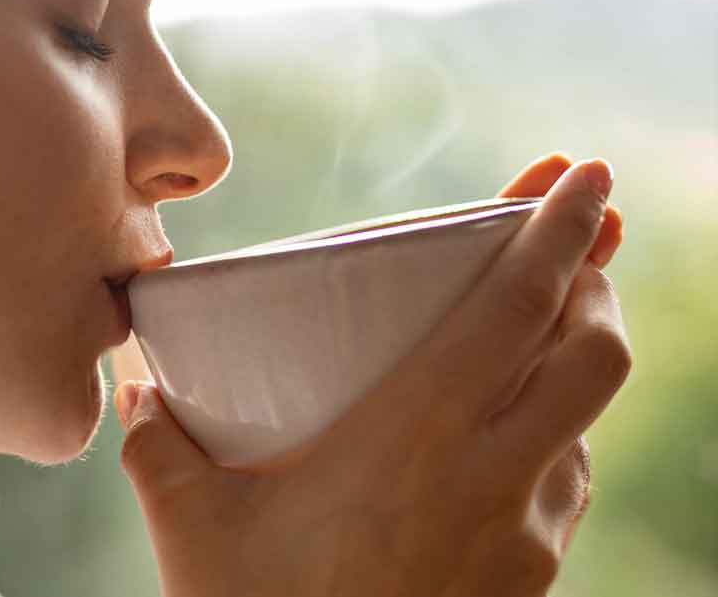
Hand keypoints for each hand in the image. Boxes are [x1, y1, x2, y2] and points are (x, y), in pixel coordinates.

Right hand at [116, 157, 631, 596]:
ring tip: (537, 328)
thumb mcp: (192, 525)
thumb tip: (137, 384)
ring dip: (576, 357)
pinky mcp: (531, 580)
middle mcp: (491, 478)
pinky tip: (503, 434)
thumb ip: (157, 441)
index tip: (583, 173)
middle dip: (591, 282)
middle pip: (592, 352)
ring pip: (588, 418)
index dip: (560, 228)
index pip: (516, 307)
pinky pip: (569, 482)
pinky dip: (557, 431)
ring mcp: (525, 534)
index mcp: (414, 438)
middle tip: (565, 249)